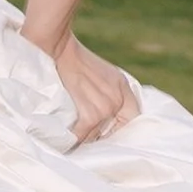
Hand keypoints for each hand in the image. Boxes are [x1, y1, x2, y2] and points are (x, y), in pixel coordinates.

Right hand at [43, 29, 138, 146]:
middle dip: (97, 137)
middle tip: (84, 140)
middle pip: (111, 131)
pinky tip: (64, 142)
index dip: (119, 128)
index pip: (132, 117)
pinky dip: (71, 140)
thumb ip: (108, 92)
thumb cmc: (75, 60)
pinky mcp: (91, 115)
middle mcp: (118, 99)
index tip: (104, 133)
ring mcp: (106, 108)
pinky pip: (81, 136)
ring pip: (94, 136)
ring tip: (71, 142)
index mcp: (123, 88)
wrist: (60, 49)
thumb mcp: (102, 73)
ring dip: (82, 139)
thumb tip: (103, 117)